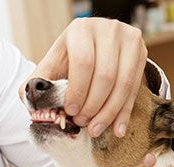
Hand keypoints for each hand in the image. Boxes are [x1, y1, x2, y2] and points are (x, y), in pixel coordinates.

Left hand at [20, 17, 147, 137]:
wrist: (94, 46)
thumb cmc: (69, 59)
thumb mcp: (52, 65)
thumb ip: (38, 82)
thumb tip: (32, 103)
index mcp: (81, 29)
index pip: (83, 62)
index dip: (78, 91)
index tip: (71, 112)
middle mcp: (108, 29)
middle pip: (106, 75)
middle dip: (93, 106)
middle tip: (82, 122)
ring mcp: (128, 39)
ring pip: (124, 84)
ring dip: (109, 113)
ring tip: (95, 129)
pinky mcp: (141, 53)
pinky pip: (135, 89)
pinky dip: (124, 113)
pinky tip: (117, 130)